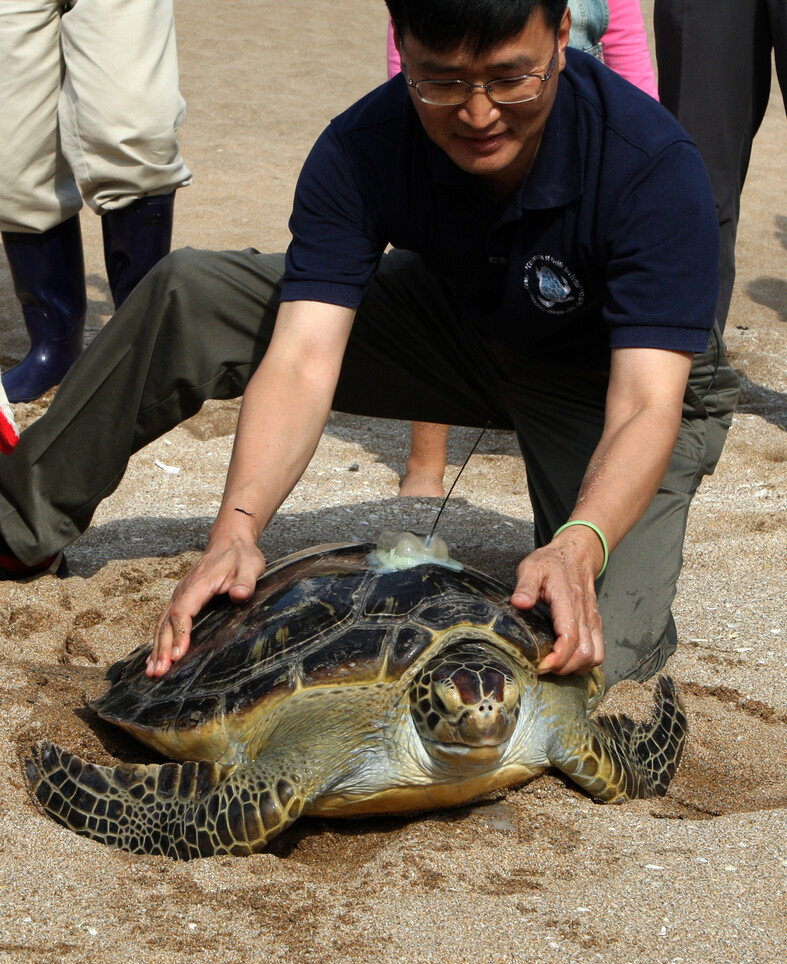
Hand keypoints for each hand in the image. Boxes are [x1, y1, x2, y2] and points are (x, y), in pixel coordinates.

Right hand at [146, 542, 265, 677]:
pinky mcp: (181, 601)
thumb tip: (239, 595)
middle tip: (159, 673)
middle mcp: (183, 591)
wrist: (230, 543)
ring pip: (163, 624)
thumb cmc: (241, 557)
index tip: (178, 655)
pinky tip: (154, 659)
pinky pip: (165, 623)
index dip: (180, 633)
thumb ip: (245, 582)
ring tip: (153, 673)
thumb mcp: (250, 566)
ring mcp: (180, 596)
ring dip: (157, 648)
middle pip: (167, 621)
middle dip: (162, 648)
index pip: (183, 611)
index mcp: (198, 584)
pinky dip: (159, 641)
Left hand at [510, 535, 604, 675]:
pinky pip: (598, 651)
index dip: (557, 658)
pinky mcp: (595, 624)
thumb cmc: (551, 562)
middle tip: (543, 667)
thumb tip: (519, 603)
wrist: (576, 554)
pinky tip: (567, 660)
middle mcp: (584, 613)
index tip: (540, 665)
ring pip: (595, 656)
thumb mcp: (531, 567)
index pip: (570, 637)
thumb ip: (525, 586)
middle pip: (584, 654)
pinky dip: (585, 662)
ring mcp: (592, 620)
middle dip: (564, 668)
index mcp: (567, 600)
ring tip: (555, 666)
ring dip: (576, 668)